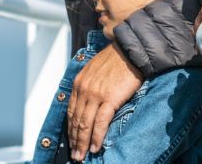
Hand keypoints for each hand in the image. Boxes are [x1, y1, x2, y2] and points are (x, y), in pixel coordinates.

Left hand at [67, 42, 143, 160]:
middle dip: (75, 140)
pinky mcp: (109, 99)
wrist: (131, 50)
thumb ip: (88, 85)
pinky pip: (100, 123)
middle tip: (75, 155)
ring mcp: (96, 94)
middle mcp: (84, 89)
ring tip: (82, 156)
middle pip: (76, 120)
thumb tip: (88, 103)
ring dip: (83, 143)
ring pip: (85, 124)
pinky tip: (95, 147)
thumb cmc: (116, 59)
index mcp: (79, 83)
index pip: (70, 111)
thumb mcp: (94, 69)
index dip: (71, 129)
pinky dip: (96, 137)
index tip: (71, 141)